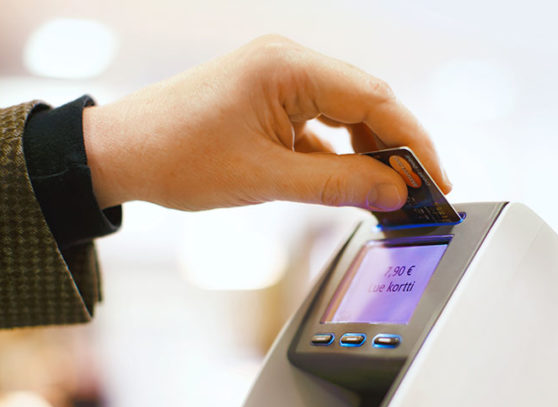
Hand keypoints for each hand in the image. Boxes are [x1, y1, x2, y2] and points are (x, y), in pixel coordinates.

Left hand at [83, 35, 450, 211]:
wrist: (121, 153)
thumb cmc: (178, 157)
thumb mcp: (267, 178)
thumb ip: (339, 184)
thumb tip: (395, 191)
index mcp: (288, 68)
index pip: (375, 100)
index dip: (413, 143)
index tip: (436, 180)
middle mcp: (289, 62)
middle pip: (367, 102)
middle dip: (397, 149)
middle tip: (420, 192)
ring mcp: (280, 78)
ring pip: (348, 113)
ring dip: (370, 151)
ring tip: (389, 191)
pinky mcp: (271, 98)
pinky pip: (322, 122)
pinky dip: (341, 152)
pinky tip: (353, 179)